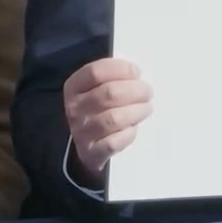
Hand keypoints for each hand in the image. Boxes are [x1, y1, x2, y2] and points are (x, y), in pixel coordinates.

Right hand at [62, 58, 151, 183]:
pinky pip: (113, 143)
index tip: (137, 72)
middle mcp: (75, 108)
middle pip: (109, 93)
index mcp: (74, 87)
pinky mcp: (91, 153)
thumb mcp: (98, 87)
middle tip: (147, 92)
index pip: (96, 72)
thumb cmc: (100, 108)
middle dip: (135, 90)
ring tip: (146, 108)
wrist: (88, 143)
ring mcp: (81, 132)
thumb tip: (136, 74)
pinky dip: (127, 134)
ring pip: (114, 118)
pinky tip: (133, 128)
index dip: (121, 69)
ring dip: (137, 111)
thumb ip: (114, 77)